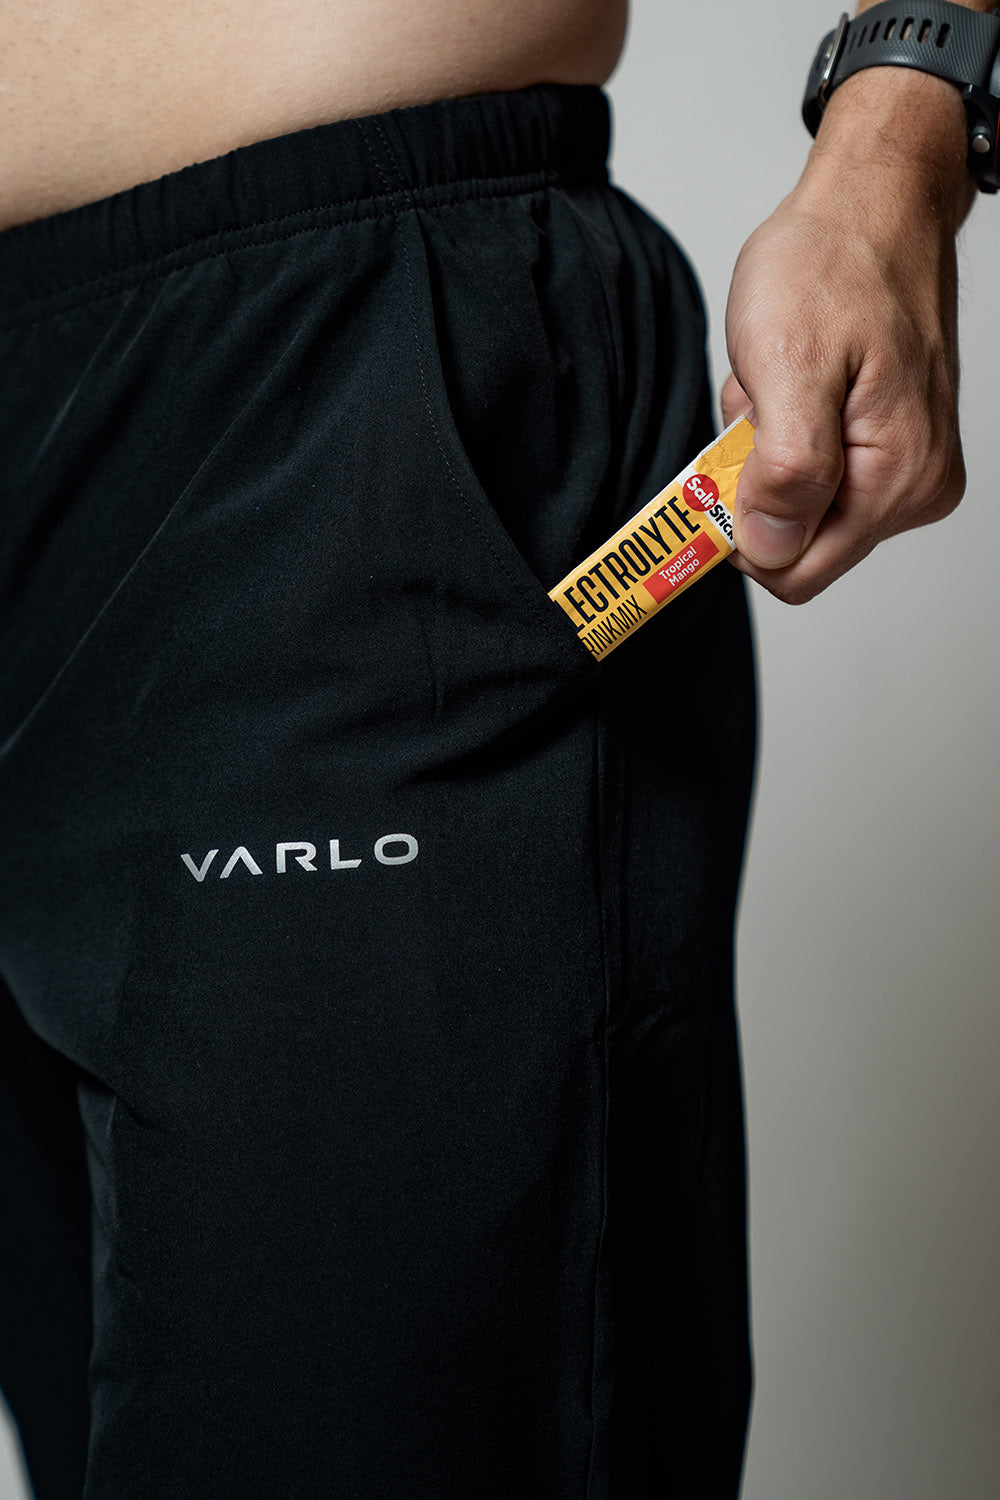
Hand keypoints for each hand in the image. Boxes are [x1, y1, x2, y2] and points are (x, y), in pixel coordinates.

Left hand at [722, 68, 972, 603]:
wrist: (872, 203)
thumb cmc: (833, 264)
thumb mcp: (790, 365)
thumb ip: (786, 472)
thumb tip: (771, 549)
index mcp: (897, 480)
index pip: (795, 573)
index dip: (742, 533)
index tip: (722, 468)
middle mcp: (916, 487)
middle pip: (797, 543)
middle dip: (756, 485)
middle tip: (758, 408)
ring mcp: (907, 468)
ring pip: (798, 505)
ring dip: (765, 454)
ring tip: (776, 385)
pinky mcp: (890, 447)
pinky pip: (812, 472)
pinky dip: (783, 435)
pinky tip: (792, 384)